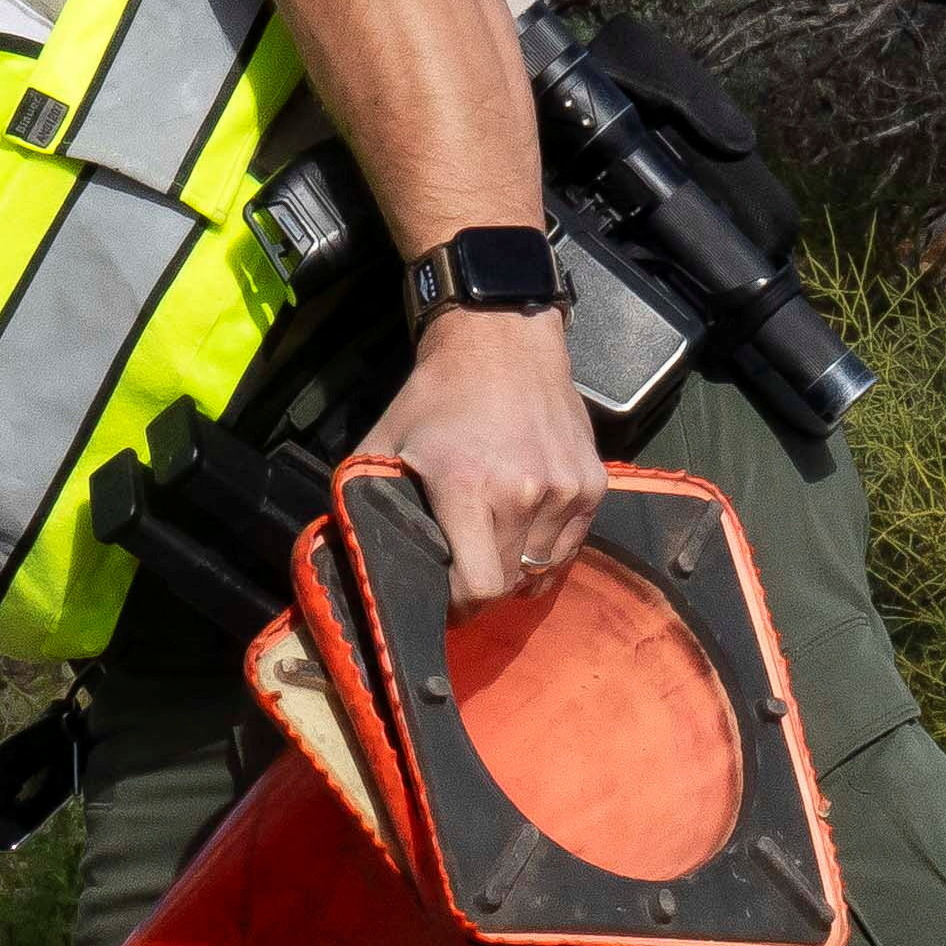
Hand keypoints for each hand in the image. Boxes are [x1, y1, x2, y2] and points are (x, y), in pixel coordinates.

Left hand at [368, 306, 606, 602]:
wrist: (502, 339)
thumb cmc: (437, 396)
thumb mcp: (385, 442)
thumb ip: (367, 501)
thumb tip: (353, 560)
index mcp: (469, 486)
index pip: (479, 586)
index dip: (458, 607)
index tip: (444, 602)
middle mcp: (524, 492)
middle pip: (509, 583)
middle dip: (483, 589)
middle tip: (464, 571)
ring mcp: (565, 489)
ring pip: (541, 569)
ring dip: (516, 568)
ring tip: (494, 543)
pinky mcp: (593, 484)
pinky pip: (568, 547)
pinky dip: (545, 550)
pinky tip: (523, 528)